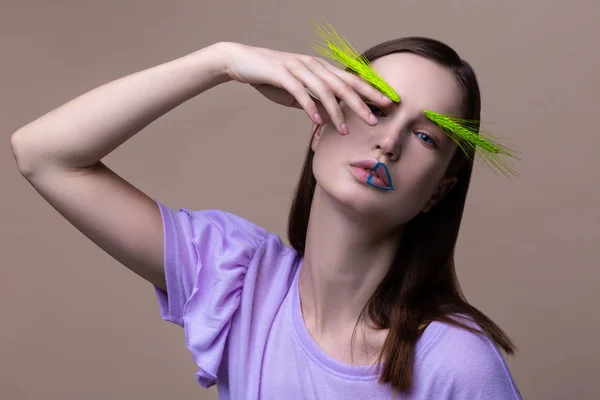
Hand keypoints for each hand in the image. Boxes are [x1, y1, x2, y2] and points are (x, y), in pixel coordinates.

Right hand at [220, 42, 393, 133]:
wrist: (242, 61)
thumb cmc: (272, 78)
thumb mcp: (297, 93)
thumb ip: (315, 102)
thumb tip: (330, 117)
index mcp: (320, 68)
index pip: (350, 80)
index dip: (369, 91)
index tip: (386, 103)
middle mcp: (313, 65)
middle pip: (343, 85)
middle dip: (361, 103)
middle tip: (375, 120)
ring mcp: (298, 68)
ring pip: (324, 90)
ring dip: (336, 112)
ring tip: (344, 130)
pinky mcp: (282, 74)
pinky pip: (300, 92)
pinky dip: (309, 106)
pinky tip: (316, 120)